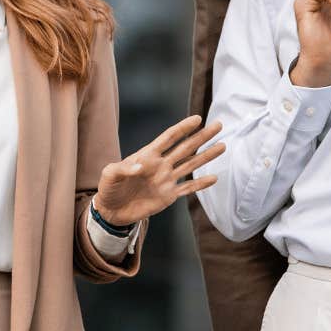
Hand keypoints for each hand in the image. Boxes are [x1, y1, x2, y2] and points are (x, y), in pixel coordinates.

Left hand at [93, 115, 224, 225]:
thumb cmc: (108, 188)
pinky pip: (188, 189)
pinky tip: (214, 178)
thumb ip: (123, 168)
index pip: (169, 138)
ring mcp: (166, 180)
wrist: (110, 211)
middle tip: (218, 125)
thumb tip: (141, 166)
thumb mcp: (110, 174)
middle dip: (202, 137)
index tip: (197, 119)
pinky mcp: (168, 196)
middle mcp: (161, 165)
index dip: (183, 128)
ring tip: (222, 146)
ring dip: (206, 156)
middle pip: (186, 148)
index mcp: (147, 155)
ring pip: (191, 165)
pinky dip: (201, 185)